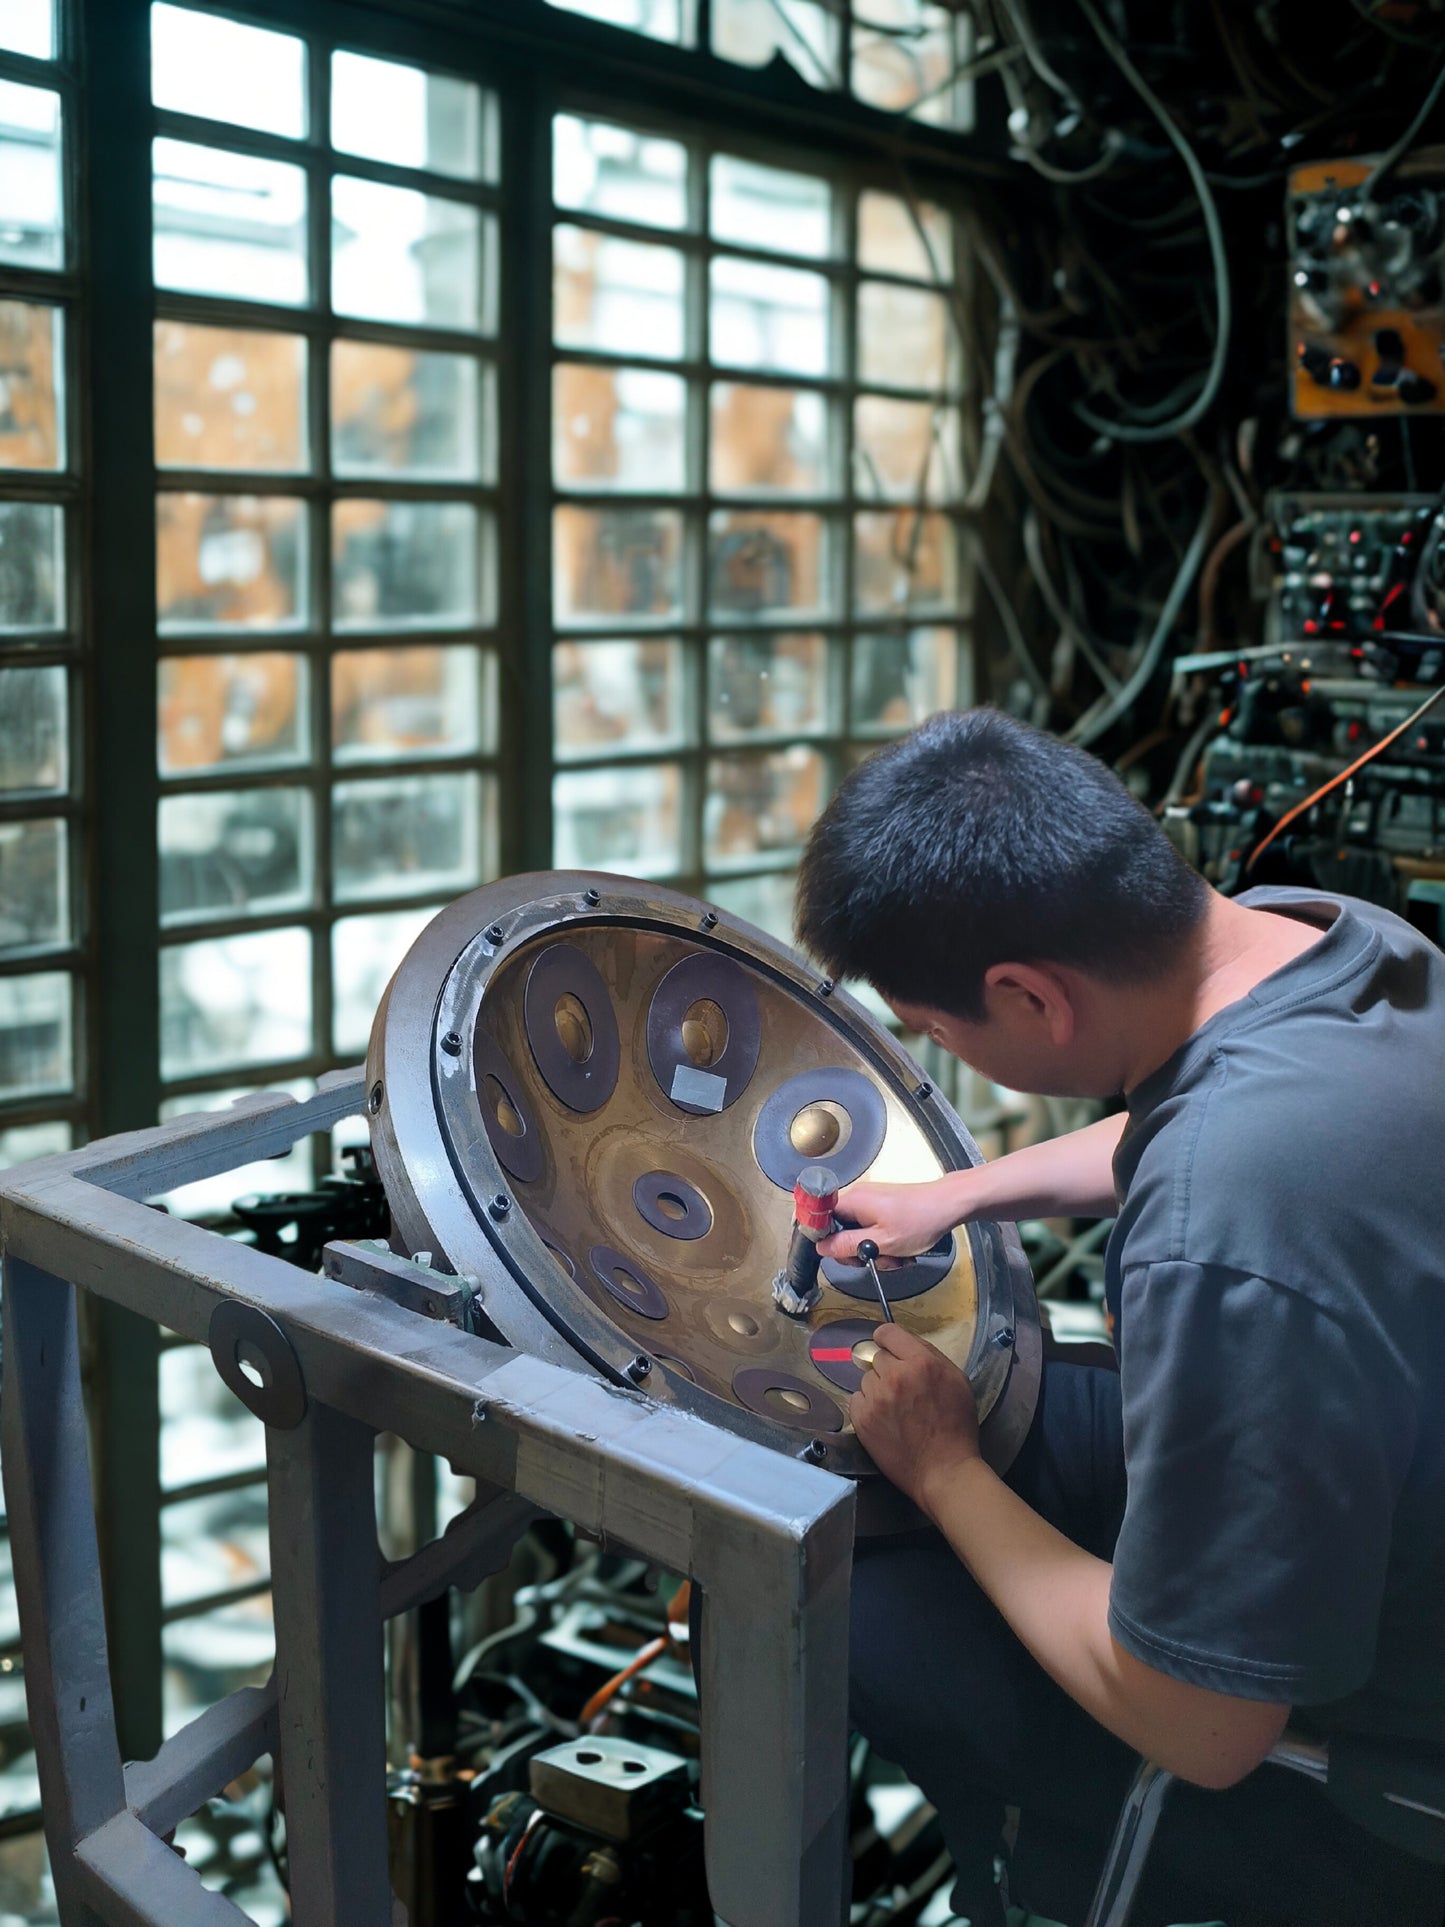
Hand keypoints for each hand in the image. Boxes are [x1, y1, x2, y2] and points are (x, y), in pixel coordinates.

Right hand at [817, 1177, 960, 1262]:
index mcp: (852, 1201)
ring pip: (858, 1234)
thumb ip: (848, 1245)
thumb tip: (822, 1247)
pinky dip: (883, 1243)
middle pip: (839, 1231)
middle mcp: (857, 1197)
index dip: (825, 1239)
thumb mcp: (881, 1242)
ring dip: (875, 1251)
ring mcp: (870, 1202)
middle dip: (858, 1252)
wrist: (948, 1205)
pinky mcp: (882, 1207)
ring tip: (896, 1256)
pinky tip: (900, 1250)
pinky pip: (871, 1229)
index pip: (819, 1218)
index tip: (841, 1253)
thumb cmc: (920, 1220)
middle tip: (877, 1260)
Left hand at [850, 1324, 980, 1510]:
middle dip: (889, 1369)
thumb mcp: (956, 1380)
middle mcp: (896, 1376)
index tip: (889, 1348)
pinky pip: (857, 1399)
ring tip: (896, 1410)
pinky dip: (868, 1407)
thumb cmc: (956, 1426)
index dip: (887, 1340)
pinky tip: (885, 1420)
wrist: (943, 1470)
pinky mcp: (862, 1418)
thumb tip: (904, 1345)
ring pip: (867, 1379)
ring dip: (878, 1389)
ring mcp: (876, 1398)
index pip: (888, 1332)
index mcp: (921, 1362)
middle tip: (903, 1390)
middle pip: (878, 1357)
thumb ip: (930, 1356)